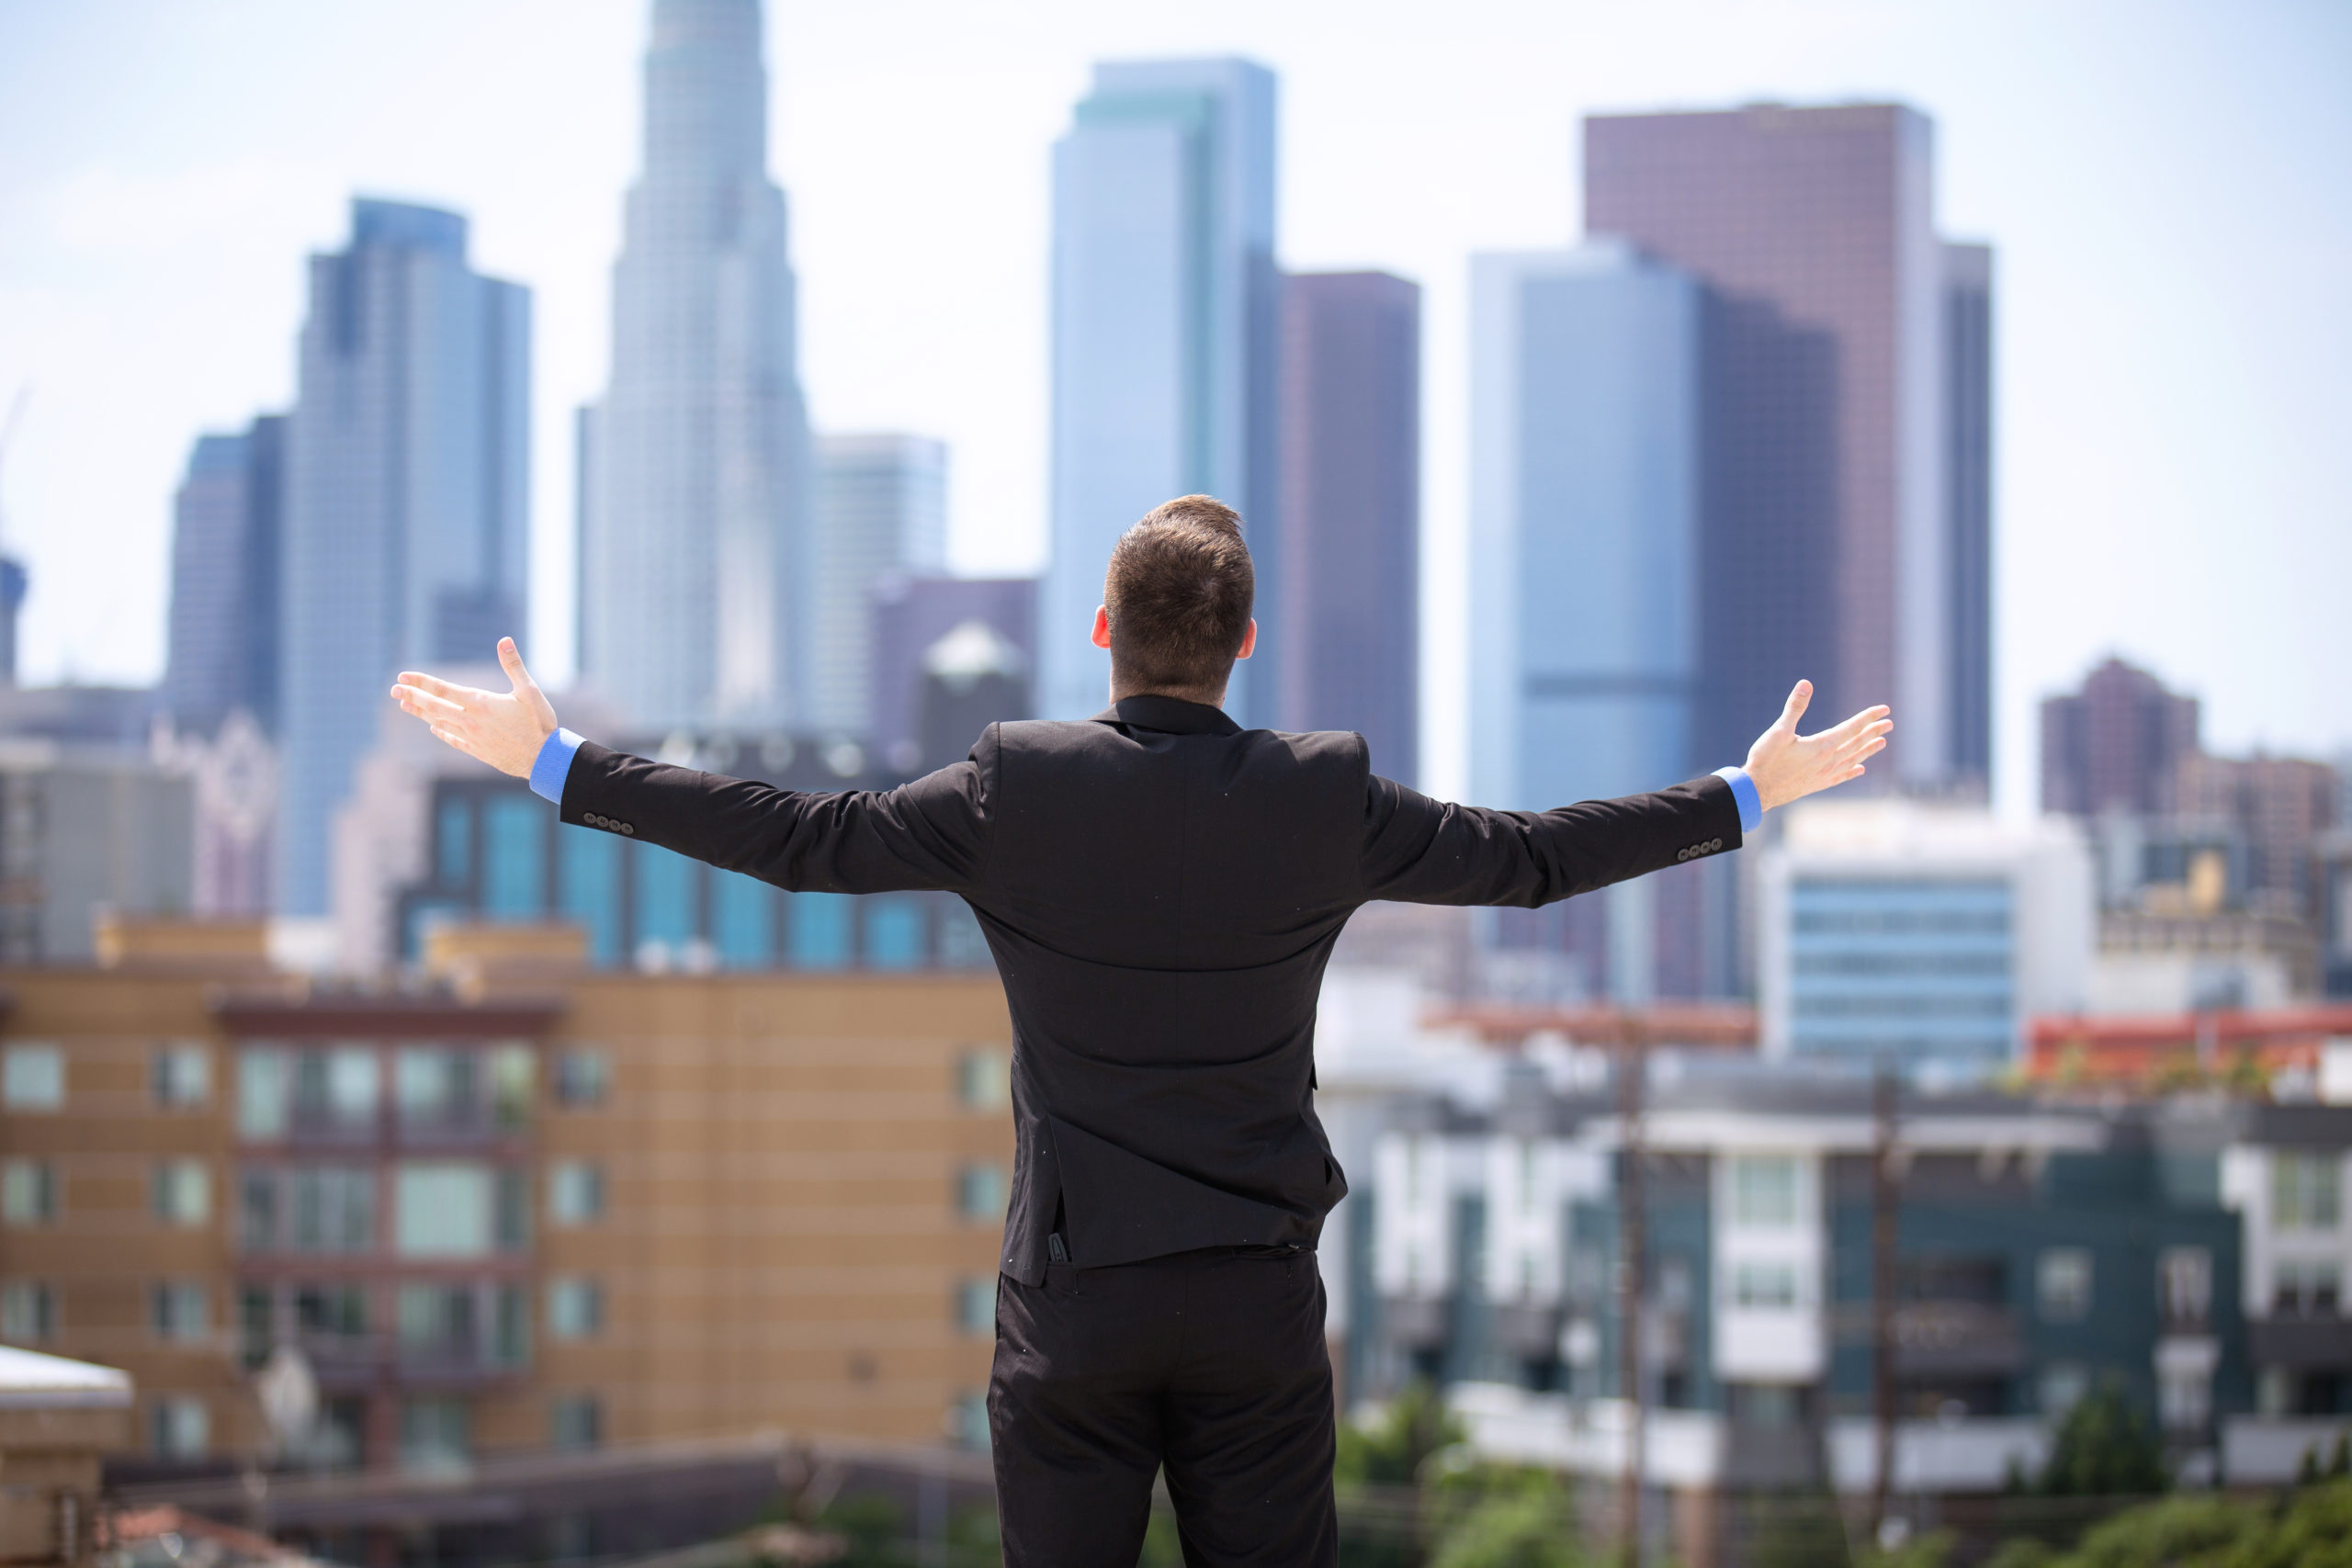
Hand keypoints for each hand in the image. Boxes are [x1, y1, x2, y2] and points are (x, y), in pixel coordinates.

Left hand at [390, 637, 557, 778]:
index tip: (403, 676)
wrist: (543, 759)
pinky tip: (434, 729)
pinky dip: (441, 732)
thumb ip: (513, 665)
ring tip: (405, 705)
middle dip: (412, 696)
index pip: (443, 689)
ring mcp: (472, 737)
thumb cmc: (539, 723)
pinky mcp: (478, 751)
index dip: (422, 682)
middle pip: (434, 706)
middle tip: (394, 689)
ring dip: (421, 713)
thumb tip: (504, 640)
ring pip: (440, 722)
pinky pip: (454, 740)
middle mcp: (471, 720)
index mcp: (480, 703)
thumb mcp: (529, 690)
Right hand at [1742, 680, 1891, 811]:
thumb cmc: (1766, 760)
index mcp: (1821, 745)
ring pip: (1852, 759)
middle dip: (1873, 732)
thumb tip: (1806, 684)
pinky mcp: (1817, 784)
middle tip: (1889, 724)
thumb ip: (1795, 708)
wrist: (1758, 791)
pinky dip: (1853, 771)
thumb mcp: (1779, 731)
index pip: (1851, 728)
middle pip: (1857, 743)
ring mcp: (1824, 774)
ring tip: (1882, 742)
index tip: (1884, 710)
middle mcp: (1828, 761)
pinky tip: (1860, 769)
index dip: (1868, 717)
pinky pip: (1841, 777)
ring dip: (1868, 750)